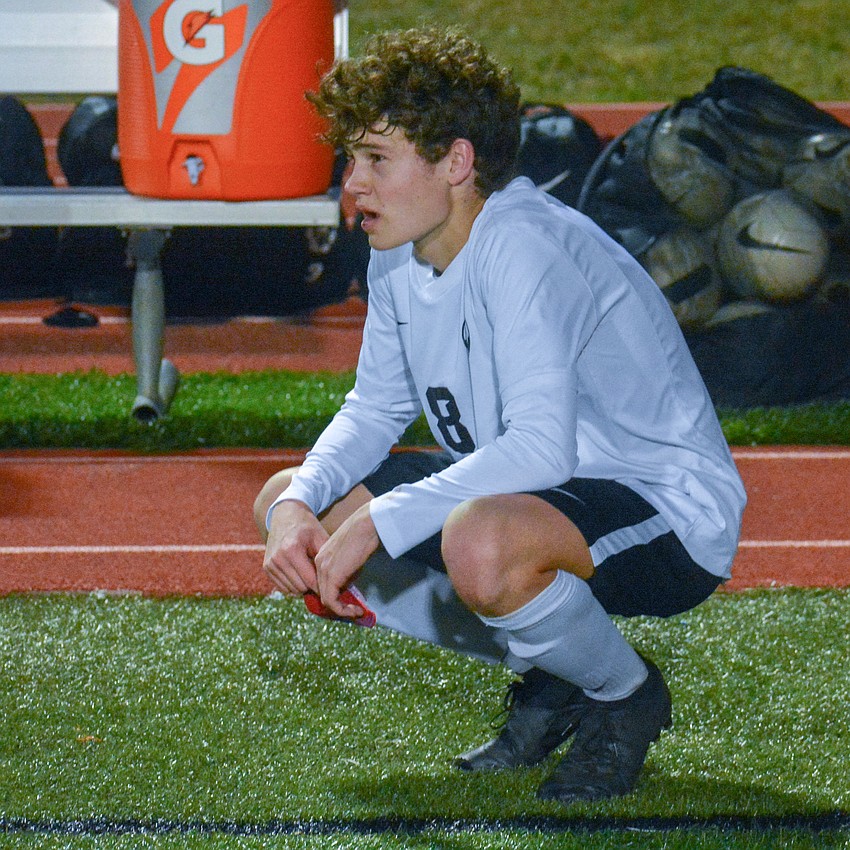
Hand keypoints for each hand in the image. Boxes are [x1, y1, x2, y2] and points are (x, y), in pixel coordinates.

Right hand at [263, 499, 327, 595]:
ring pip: (291, 590)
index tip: (331, 583)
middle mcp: (278, 558)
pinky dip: (293, 584)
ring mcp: (270, 564)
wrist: (286, 515)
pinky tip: (300, 572)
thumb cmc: (308, 527)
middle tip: (320, 575)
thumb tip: (332, 583)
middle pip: (300, 588)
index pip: (310, 581)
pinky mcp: (266, 567)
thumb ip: (326, 561)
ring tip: (310, 572)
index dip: (323, 585)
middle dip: (313, 586)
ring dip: (303, 585)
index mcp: (292, 550)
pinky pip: (283, 587)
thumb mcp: (321, 538)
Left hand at [314, 503, 379, 617]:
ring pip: (326, 600)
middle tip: (354, 611)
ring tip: (357, 612)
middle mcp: (318, 564)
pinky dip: (343, 610)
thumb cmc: (365, 535)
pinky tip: (356, 610)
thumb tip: (348, 588)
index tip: (350, 603)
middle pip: (323, 593)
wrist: (367, 525)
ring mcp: (323, 570)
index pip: (323, 584)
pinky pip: (332, 601)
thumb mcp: (352, 557)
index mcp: (321, 557)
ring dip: (342, 611)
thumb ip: (347, 572)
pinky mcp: (331, 577)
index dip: (336, 596)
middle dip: (339, 605)